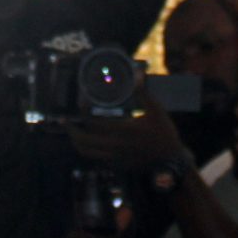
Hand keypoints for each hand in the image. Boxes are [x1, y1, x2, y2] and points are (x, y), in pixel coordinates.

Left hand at [67, 103, 193, 176]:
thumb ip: (143, 91)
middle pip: (83, 140)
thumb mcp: (156, 109)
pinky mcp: (117, 164)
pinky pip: (95, 158)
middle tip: (66, 120)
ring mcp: (115, 157)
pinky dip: (88, 150)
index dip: (83, 110)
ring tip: (72, 132)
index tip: (81, 102)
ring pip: (86, 152)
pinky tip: (89, 142)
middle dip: (71, 129)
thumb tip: (138, 73)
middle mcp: (116, 145)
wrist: (170, 160)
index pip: (94, 121)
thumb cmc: (164, 133)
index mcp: (124, 130)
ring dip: (76, 142)